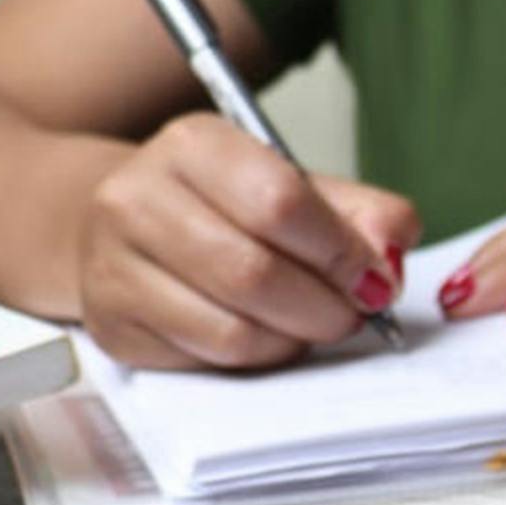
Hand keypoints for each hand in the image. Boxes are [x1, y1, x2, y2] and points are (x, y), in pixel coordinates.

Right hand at [80, 113, 419, 368]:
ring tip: (310, 322)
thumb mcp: (300, 188)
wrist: (135, 227)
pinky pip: (208, 360)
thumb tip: (391, 259)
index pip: (279, 202)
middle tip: (352, 314)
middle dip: (324, 307)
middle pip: (253, 273)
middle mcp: (137, 198)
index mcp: (193, 145)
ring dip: (294, 338)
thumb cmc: (230, 208)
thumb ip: (363, 215)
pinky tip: (266, 334)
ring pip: (232, 330)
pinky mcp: (114, 326)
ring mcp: (114, 266)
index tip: (375, 280)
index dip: (341, 252)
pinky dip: (257, 357)